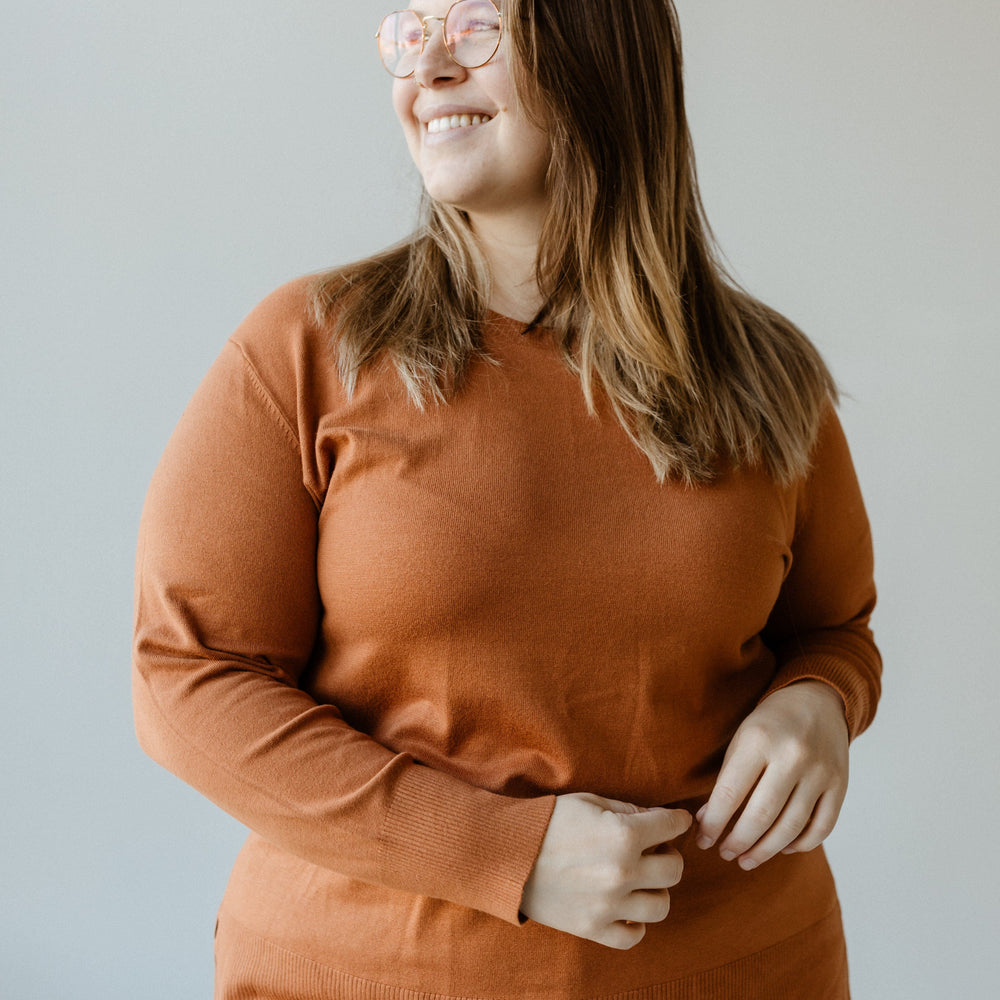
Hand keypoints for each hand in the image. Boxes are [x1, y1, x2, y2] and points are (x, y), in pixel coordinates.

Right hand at [520, 792, 690, 949]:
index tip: (678, 820)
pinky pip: (634, 936)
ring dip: (656, 890)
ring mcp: (610, 904)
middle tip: (655, 850)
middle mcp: (623, 872)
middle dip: (669, 855)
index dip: (678, 820)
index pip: (671, 827)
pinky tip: (627, 907)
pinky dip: (636, 923)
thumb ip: (627, 809)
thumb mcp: (589, 801)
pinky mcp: (593, 927)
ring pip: (661, 905)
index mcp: (623, 835)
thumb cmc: (548, 821)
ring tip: (641, 881)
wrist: (507, 853)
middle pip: (674, 870)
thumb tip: (653, 818)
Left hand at [695, 680, 848, 870]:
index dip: (714, 823)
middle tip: (725, 854)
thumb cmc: (770, 723)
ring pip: (791, 827)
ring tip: (746, 860)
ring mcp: (820, 772)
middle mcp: (792, 755)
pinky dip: (800, 845)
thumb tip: (706, 821)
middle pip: (761, 815)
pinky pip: (821, 827)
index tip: (703, 840)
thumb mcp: (741, 739)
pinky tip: (782, 847)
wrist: (817, 700)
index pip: (731, 793)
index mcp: (759, 739)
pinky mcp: (841, 785)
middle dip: (738, 842)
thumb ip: (726, 780)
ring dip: (765, 851)